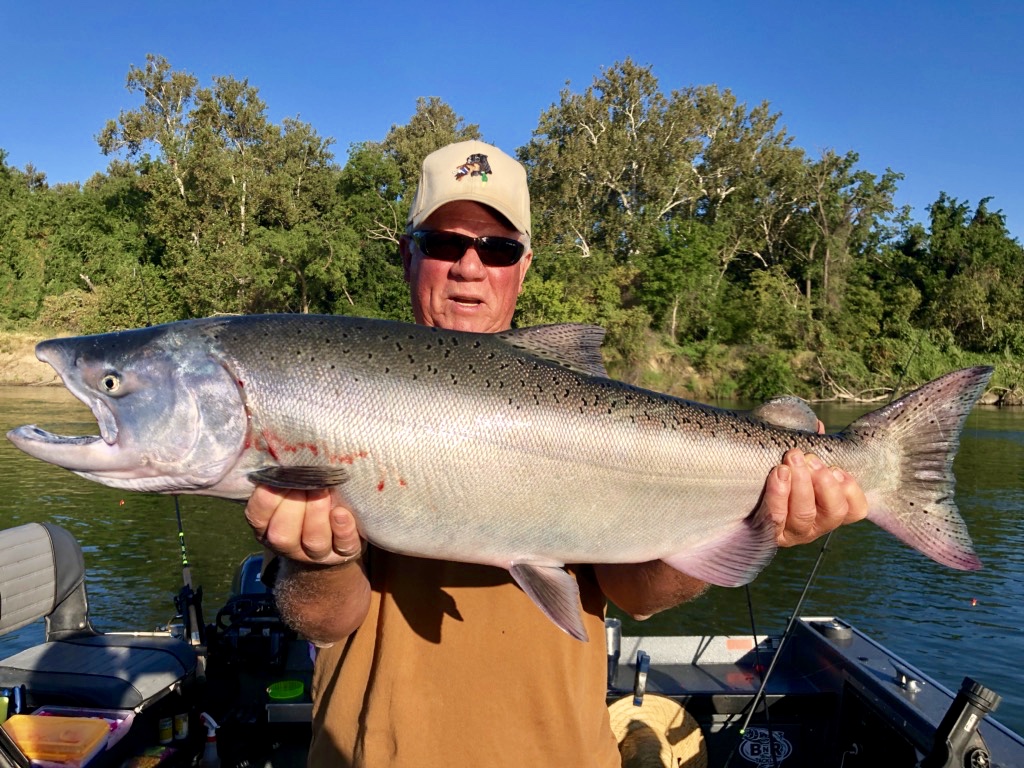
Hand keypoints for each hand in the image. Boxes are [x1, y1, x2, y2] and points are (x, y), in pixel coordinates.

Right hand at [244, 485, 363, 565]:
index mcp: (268, 525)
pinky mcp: (343, 553)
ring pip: (313, 542)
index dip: (266, 499)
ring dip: (317, 516)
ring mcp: (317, 553)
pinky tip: (342, 513)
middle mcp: (289, 544)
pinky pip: (343, 547)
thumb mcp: (292, 485)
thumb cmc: (308, 495)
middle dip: (293, 507)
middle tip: (305, 485)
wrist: (338, 525)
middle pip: (282, 535)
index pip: (257, 517)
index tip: (279, 478)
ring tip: (324, 491)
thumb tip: (285, 451)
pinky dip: (343, 529)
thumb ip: (287, 475)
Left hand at [763, 433, 867, 547]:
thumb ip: (812, 444)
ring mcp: (793, 532)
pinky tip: (779, 474)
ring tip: (792, 460)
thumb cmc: (778, 469)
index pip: (855, 510)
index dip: (850, 490)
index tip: (836, 469)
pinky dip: (779, 495)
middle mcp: (816, 526)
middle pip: (833, 512)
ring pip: (805, 515)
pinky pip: (776, 517)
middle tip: (809, 458)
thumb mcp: (799, 457)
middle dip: (824, 483)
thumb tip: (817, 426)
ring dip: (801, 485)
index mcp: (831, 509)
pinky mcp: (769, 533)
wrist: (738, 487)